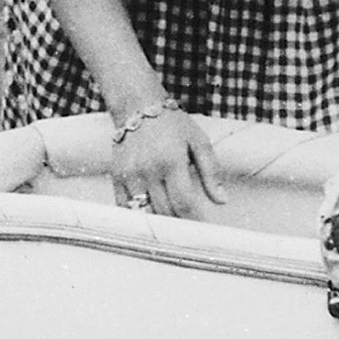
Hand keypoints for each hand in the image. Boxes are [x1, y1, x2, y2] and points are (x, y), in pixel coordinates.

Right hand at [108, 104, 222, 220]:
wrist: (137, 106)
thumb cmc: (173, 125)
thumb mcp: (199, 142)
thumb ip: (211, 172)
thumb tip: (221, 201)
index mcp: (171, 161)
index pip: (184, 203)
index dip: (195, 221)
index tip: (203, 229)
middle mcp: (148, 170)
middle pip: (165, 212)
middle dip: (179, 225)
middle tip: (190, 232)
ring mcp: (129, 175)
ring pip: (145, 213)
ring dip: (159, 224)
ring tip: (173, 228)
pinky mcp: (117, 177)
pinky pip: (126, 208)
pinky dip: (139, 217)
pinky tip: (151, 219)